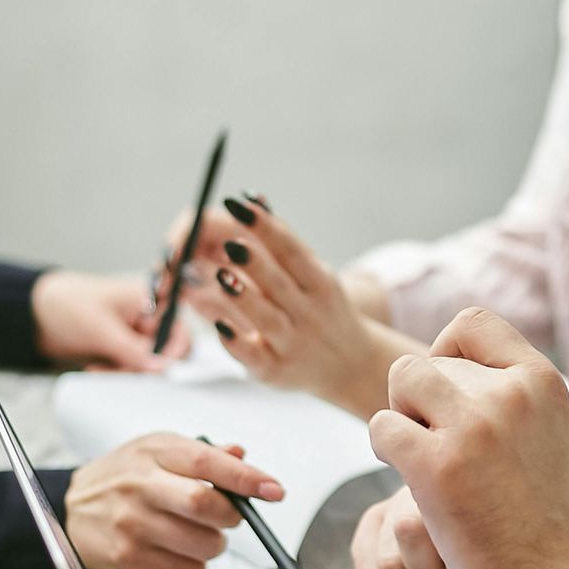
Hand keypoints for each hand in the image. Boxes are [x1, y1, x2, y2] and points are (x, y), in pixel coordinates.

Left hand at [31, 270, 187, 370]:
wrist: (36, 314)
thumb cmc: (68, 304)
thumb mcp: (102, 328)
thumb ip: (133, 350)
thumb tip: (161, 367)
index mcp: (150, 300)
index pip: (178, 330)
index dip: (170, 352)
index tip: (155, 368)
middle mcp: (148, 317)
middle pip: (166, 352)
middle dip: (143, 366)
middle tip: (120, 369)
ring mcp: (135, 335)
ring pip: (148, 366)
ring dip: (126, 373)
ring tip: (100, 368)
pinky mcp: (123, 350)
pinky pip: (130, 369)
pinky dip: (116, 373)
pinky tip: (96, 368)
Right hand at [64, 434, 283, 568]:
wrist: (72, 508)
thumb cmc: (122, 476)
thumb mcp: (157, 450)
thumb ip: (203, 453)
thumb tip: (240, 454)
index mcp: (155, 452)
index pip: (208, 462)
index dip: (246, 477)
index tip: (273, 489)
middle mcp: (141, 484)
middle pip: (205, 505)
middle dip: (231, 516)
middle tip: (229, 516)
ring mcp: (132, 522)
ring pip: (202, 544)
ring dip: (214, 544)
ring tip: (199, 534)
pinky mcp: (127, 555)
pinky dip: (196, 566)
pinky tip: (179, 550)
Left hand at [164, 195, 393, 415]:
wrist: (350, 365)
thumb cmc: (321, 309)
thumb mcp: (314, 275)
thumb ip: (282, 242)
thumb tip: (252, 198)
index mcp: (320, 283)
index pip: (292, 250)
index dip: (265, 227)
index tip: (239, 204)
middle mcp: (310, 313)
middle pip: (280, 284)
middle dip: (256, 263)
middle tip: (230, 243)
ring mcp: (293, 343)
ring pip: (267, 319)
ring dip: (244, 299)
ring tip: (220, 276)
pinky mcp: (274, 371)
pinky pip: (254, 356)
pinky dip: (237, 341)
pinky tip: (218, 324)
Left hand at [367, 308, 568, 568]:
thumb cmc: (539, 513)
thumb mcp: (543, 430)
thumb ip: (505, 391)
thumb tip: (442, 358)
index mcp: (541, 380)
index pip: (472, 322)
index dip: (446, 351)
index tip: (450, 395)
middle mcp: (511, 393)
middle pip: (427, 360)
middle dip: (421, 400)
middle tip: (439, 446)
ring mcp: (474, 426)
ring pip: (401, 380)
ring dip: (399, 416)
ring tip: (421, 455)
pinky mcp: (437, 465)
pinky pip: (381, 427)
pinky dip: (385, 449)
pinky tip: (410, 478)